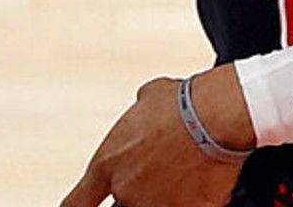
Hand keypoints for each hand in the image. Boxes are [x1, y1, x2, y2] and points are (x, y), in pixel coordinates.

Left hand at [60, 77, 241, 206]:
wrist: (215, 116)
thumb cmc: (182, 103)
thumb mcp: (148, 97)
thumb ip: (137, 118)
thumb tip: (145, 111)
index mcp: (107, 165)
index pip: (77, 202)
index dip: (80, 205)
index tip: (86, 204)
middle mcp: (127, 191)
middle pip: (129, 199)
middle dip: (147, 183)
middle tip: (170, 160)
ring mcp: (158, 205)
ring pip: (164, 202)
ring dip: (176, 188)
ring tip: (193, 161)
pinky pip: (196, 204)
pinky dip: (202, 194)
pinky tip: (211, 172)